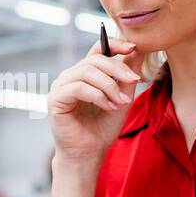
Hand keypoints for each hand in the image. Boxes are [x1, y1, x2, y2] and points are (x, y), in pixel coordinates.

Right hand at [47, 38, 144, 164]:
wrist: (90, 152)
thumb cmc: (103, 126)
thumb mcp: (122, 96)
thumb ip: (127, 74)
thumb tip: (139, 48)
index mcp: (85, 72)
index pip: (98, 48)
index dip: (114, 43)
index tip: (133, 47)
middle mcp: (70, 75)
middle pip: (95, 60)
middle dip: (118, 68)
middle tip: (134, 80)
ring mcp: (61, 86)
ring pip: (87, 72)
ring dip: (109, 85)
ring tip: (121, 101)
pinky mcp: (56, 99)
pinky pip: (78, 87)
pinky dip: (98, 96)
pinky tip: (108, 107)